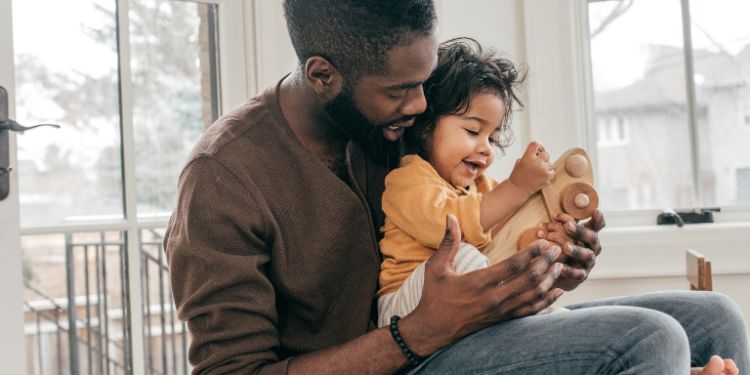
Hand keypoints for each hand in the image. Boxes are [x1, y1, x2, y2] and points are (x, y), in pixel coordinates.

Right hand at [400, 214, 564, 356]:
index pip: (513, 265)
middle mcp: (494, 298)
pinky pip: (529, 311)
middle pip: (528, 279)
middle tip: (557, 249)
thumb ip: (447, 241)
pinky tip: (556, 292)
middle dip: (545, 263)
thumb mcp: (437, 267)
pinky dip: (545, 301)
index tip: (544, 242)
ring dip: (548, 280)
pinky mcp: (502, 320)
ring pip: (532, 295)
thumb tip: (450, 217)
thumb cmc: (434, 296)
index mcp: (479, 282)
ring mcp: (500, 311)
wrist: (433, 329)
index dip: (531, 253)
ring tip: (560, 266)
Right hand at [508, 141, 554, 196]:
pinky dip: (548, 173)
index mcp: (527, 157)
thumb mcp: (519, 162)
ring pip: (550, 163)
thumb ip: (528, 155)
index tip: (537, 150)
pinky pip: (552, 171)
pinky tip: (541, 176)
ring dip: (546, 166)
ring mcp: (542, 169)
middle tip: (539, 163)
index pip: (535, 144)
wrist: (517, 189)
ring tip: (538, 172)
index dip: (538, 146)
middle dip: (543, 158)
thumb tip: (539, 151)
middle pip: (546, 153)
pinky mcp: (547, 176)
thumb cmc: (518, 176)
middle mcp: (535, 162)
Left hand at [543, 210, 604, 290]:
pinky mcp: (581, 276)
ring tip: (565, 247)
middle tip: (568, 226)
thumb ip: (561, 226)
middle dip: (580, 231)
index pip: (597, 226)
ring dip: (576, 250)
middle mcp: (592, 248)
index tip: (596, 211)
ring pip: (586, 255)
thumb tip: (554, 215)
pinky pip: (576, 273)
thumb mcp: (562, 235)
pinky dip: (568, 270)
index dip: (598, 219)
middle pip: (592, 238)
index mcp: (588, 236)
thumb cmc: (561, 249)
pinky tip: (558, 266)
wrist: (559, 274)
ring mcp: (588, 262)